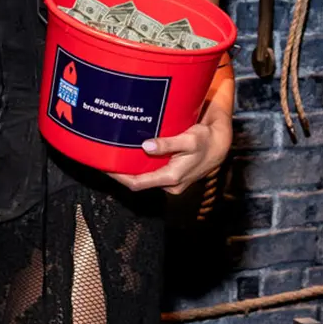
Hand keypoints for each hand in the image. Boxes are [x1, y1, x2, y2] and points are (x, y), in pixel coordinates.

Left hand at [109, 102, 232, 194]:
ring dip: (128, 168)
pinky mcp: (170, 173)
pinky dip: (138, 164)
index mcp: (171, 179)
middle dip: (119, 172)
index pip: (137, 183)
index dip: (118, 177)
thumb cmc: (205, 141)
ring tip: (110, 154)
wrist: (221, 143)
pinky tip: (128, 153)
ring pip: (143, 176)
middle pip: (137, 181)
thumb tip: (147, 146)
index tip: (103, 166)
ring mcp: (169, 179)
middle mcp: (169, 183)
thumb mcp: (189, 140)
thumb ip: (169, 144)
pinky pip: (149, 171)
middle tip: (101, 157)